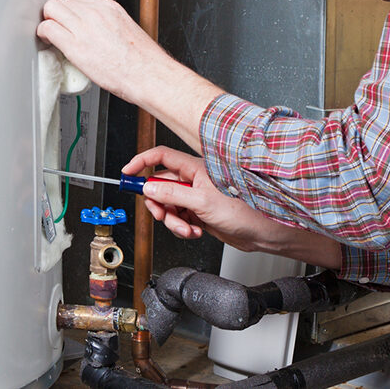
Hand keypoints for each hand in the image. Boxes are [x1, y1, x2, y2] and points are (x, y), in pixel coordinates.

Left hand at [37, 0, 222, 151]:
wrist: (148, 74)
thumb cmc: (143, 60)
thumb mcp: (127, 29)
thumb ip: (109, 23)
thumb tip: (96, 28)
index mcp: (110, 8)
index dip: (70, 7)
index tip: (70, 17)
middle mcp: (96, 13)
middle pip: (62, 0)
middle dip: (58, 13)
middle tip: (60, 27)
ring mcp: (84, 27)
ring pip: (52, 9)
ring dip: (49, 20)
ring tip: (53, 34)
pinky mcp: (75, 46)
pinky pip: (48, 28)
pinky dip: (44, 33)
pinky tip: (48, 41)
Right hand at [123, 146, 341, 268]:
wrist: (262, 232)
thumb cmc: (244, 209)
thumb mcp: (200, 201)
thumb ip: (171, 193)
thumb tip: (149, 186)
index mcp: (194, 168)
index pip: (160, 157)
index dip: (141, 162)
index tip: (127, 174)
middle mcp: (194, 179)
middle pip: (160, 185)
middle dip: (158, 204)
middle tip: (163, 215)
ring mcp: (196, 196)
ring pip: (169, 205)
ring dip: (173, 220)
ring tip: (188, 227)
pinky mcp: (199, 212)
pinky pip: (179, 218)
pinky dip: (182, 227)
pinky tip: (195, 230)